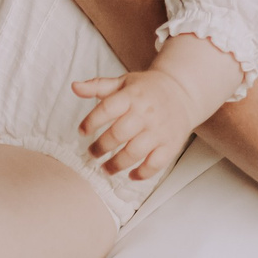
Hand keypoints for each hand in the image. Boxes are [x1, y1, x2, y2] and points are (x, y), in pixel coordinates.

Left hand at [72, 68, 204, 180]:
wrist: (183, 91)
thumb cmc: (147, 89)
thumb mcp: (123, 82)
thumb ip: (98, 86)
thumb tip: (74, 87)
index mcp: (132, 96)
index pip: (107, 109)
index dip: (91, 122)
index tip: (82, 132)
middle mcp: (146, 113)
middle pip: (118, 134)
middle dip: (100, 147)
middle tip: (92, 153)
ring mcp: (159, 130)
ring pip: (134, 152)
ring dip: (116, 164)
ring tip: (106, 168)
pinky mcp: (170, 144)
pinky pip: (155, 164)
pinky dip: (142, 173)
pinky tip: (131, 175)